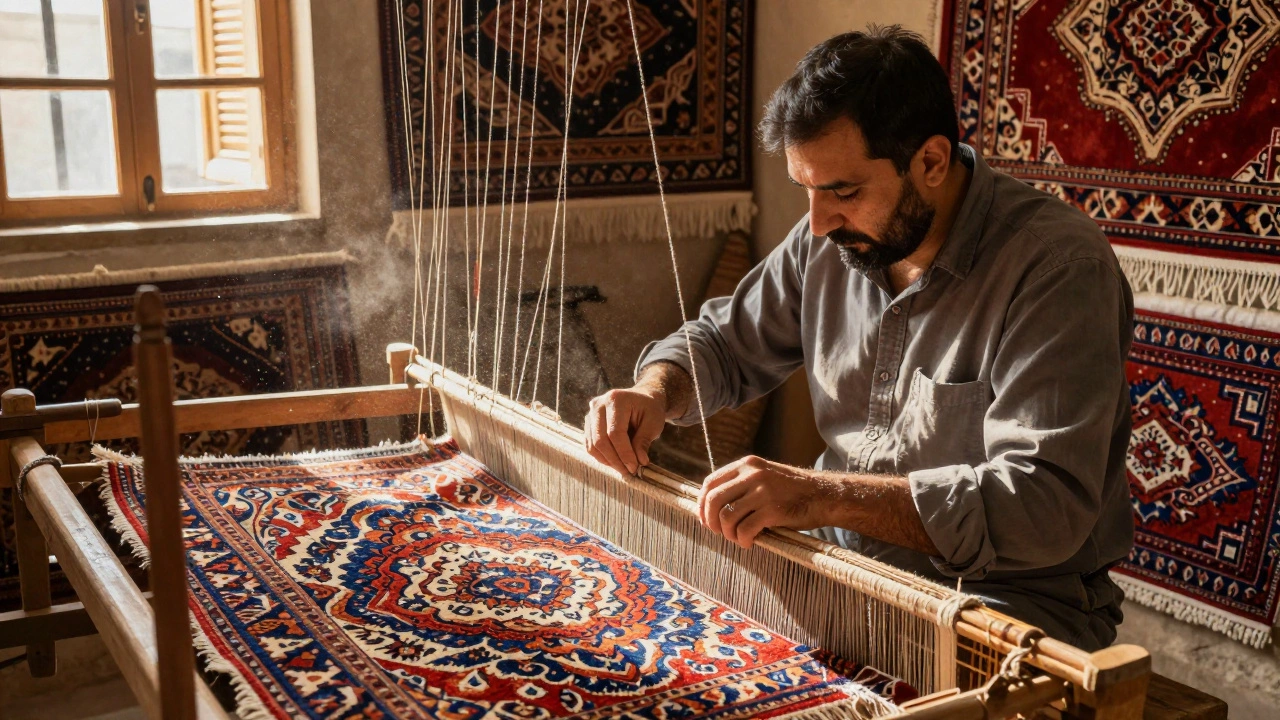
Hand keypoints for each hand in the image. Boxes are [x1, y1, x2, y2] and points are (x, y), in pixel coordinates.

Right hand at [583, 387, 666, 474]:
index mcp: (616, 399)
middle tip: (629, 472)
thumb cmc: (649, 409)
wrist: (641, 399)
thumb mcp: (653, 423)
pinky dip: (602, 457)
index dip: (624, 453)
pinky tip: (615, 462)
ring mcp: (590, 414)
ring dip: (608, 461)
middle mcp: (598, 404)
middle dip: (615, 460)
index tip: (634, 467)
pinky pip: (590, 446)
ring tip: (623, 468)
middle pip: (600, 440)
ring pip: (593, 445)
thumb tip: (639, 462)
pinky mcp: (588, 424)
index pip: (615, 433)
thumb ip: (644, 441)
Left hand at [698, 455, 841, 549]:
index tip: (705, 519)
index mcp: (747, 465)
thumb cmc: (791, 492)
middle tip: (718, 533)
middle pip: (713, 500)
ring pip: (727, 517)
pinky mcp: (772, 510)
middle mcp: (752, 475)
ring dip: (728, 533)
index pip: (710, 483)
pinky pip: (745, 529)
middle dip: (710, 521)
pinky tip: (749, 543)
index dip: (702, 504)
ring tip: (737, 538)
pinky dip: (742, 540)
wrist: (823, 495)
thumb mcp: (764, 477)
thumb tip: (711, 506)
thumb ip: (741, 485)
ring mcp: (762, 491)